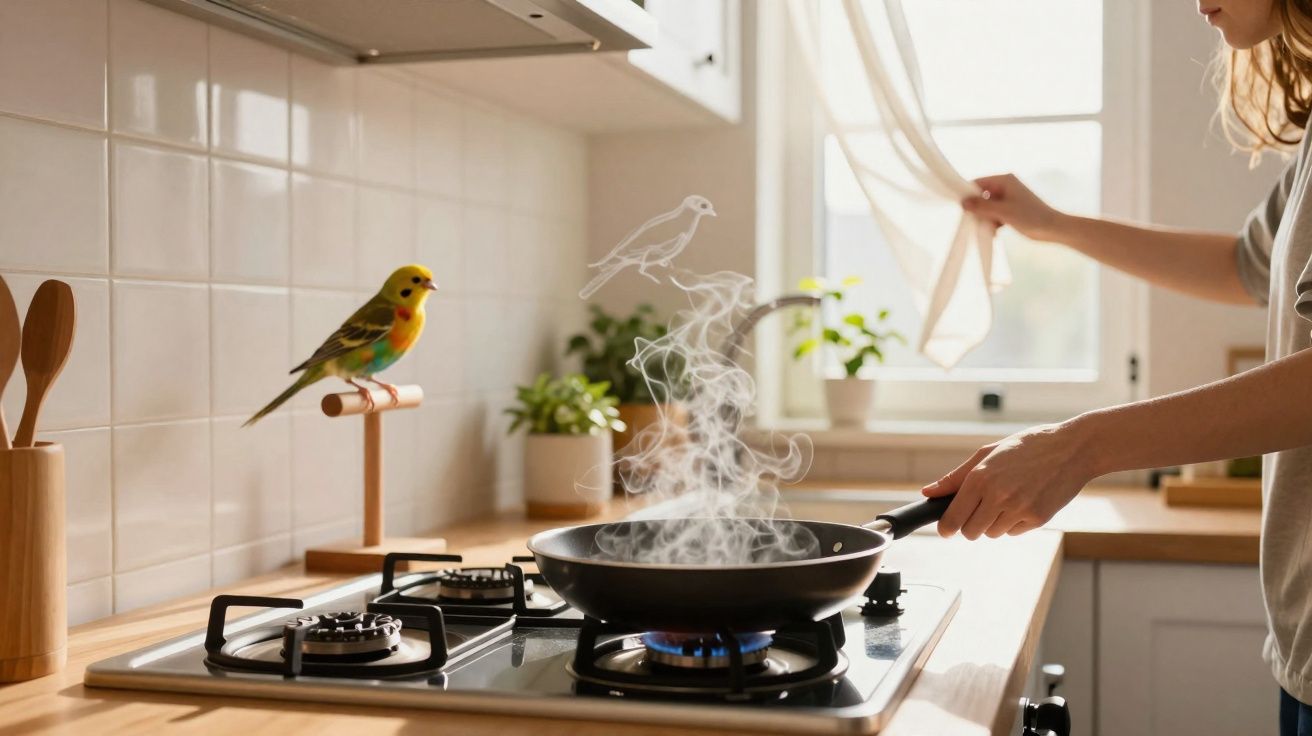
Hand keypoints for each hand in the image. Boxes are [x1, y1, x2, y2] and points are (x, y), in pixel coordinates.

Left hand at [921, 422, 1093, 539]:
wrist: (1073, 448)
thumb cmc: (1028, 446)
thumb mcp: (988, 453)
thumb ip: (955, 477)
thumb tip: (928, 493)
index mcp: (980, 478)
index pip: (952, 519)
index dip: (946, 527)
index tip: (946, 529)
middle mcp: (998, 496)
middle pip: (970, 532)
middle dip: (971, 524)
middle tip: (981, 508)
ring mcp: (1019, 510)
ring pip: (992, 533)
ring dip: (994, 522)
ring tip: (1008, 498)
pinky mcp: (1038, 520)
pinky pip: (1013, 532)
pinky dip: (1014, 523)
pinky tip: (1025, 501)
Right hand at [962, 174, 1067, 241]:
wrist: (1054, 228)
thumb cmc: (1030, 217)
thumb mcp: (1002, 212)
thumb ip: (981, 206)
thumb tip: (963, 202)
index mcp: (1004, 180)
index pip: (978, 183)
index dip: (969, 194)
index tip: (962, 208)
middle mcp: (1006, 185)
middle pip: (982, 195)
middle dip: (979, 210)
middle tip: (977, 222)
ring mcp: (1010, 197)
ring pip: (988, 206)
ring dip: (986, 218)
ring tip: (991, 229)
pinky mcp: (1013, 208)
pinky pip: (996, 212)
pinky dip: (994, 221)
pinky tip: (997, 231)